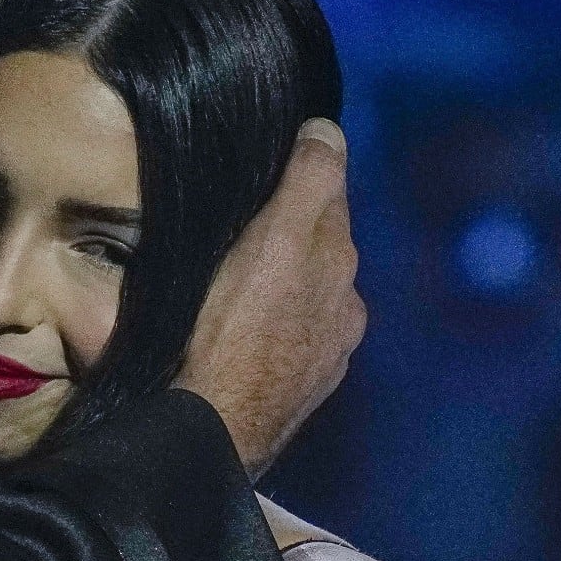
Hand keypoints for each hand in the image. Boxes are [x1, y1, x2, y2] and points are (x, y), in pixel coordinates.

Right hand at [172, 119, 364, 480]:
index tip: (273, 153)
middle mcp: (344, 300)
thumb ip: (307, 183)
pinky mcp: (307, 383)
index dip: (302, 164)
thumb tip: (327, 130)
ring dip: (289, 273)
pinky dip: (282, 319)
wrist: (216, 430)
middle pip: (322, 239)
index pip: (328, 187)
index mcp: (335, 259)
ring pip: (312, 287)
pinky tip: (250, 327)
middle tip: (247, 212)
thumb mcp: (274, 241)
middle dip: (295, 221)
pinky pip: (298, 331)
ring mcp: (329, 347)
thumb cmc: (229, 331)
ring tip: (243, 272)